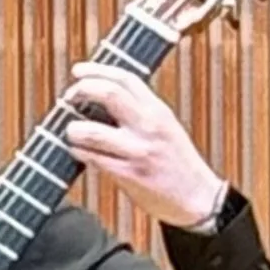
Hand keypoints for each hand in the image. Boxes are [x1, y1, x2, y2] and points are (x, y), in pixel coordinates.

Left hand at [61, 62, 229, 227]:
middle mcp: (150, 127)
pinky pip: (93, 158)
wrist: (199, 200)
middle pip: (108, 94)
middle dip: (81, 90)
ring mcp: (139, 151)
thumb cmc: (180, 165)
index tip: (79, 71)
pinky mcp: (130, 175)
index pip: (126, 79)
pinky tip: (78, 151)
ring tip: (72, 131)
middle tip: (69, 97)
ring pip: (92, 131)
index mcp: (159, 112)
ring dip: (73, 129)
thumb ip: (142, 112)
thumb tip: (104, 98)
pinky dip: (79, 152)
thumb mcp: (167, 128)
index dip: (98, 70)